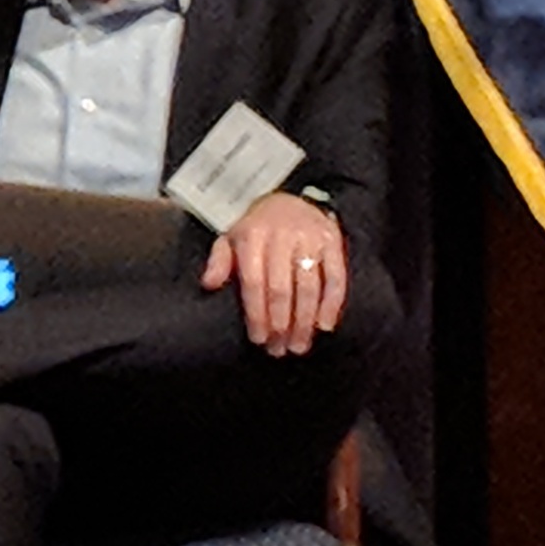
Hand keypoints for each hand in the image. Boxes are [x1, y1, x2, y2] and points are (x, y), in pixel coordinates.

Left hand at [203, 190, 348, 356]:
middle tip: (279, 349)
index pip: (254, 282)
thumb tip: (208, 284)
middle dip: (280, 324)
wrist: (291, 196)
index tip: (259, 339)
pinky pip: (336, 276)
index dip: (257, 313)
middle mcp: (282, 237)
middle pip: (282, 288)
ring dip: (305, 320)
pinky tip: (325, 325)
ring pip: (309, 286)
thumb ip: (219, 261)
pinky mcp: (333, 241)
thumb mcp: (231, 237)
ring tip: (299, 345)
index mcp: (252, 237)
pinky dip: (332, 303)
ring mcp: (310, 238)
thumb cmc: (257, 227)